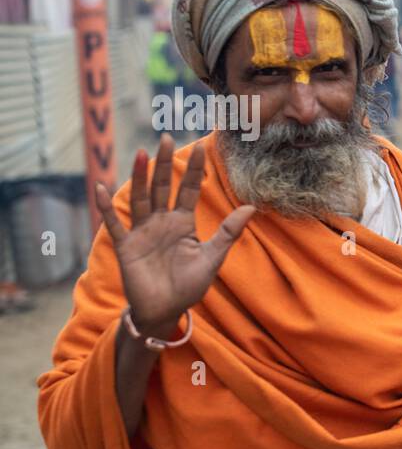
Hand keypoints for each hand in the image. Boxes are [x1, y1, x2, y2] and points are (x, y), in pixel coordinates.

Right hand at [95, 133, 254, 335]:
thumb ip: (229, 232)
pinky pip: (115, 224)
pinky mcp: (126, 246)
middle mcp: (161, 222)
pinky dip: (107, 207)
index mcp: (182, 223)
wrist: (165, 311)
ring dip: (138, 177)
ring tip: (140, 153)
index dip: (193, 169)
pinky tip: (101, 188)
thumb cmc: (189, 286)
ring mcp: (142, 232)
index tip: (199, 146)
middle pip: (161, 187)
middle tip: (164, 137)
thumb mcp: (213, 257)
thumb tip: (253, 207)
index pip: (187, 189)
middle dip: (163, 164)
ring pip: (140, 199)